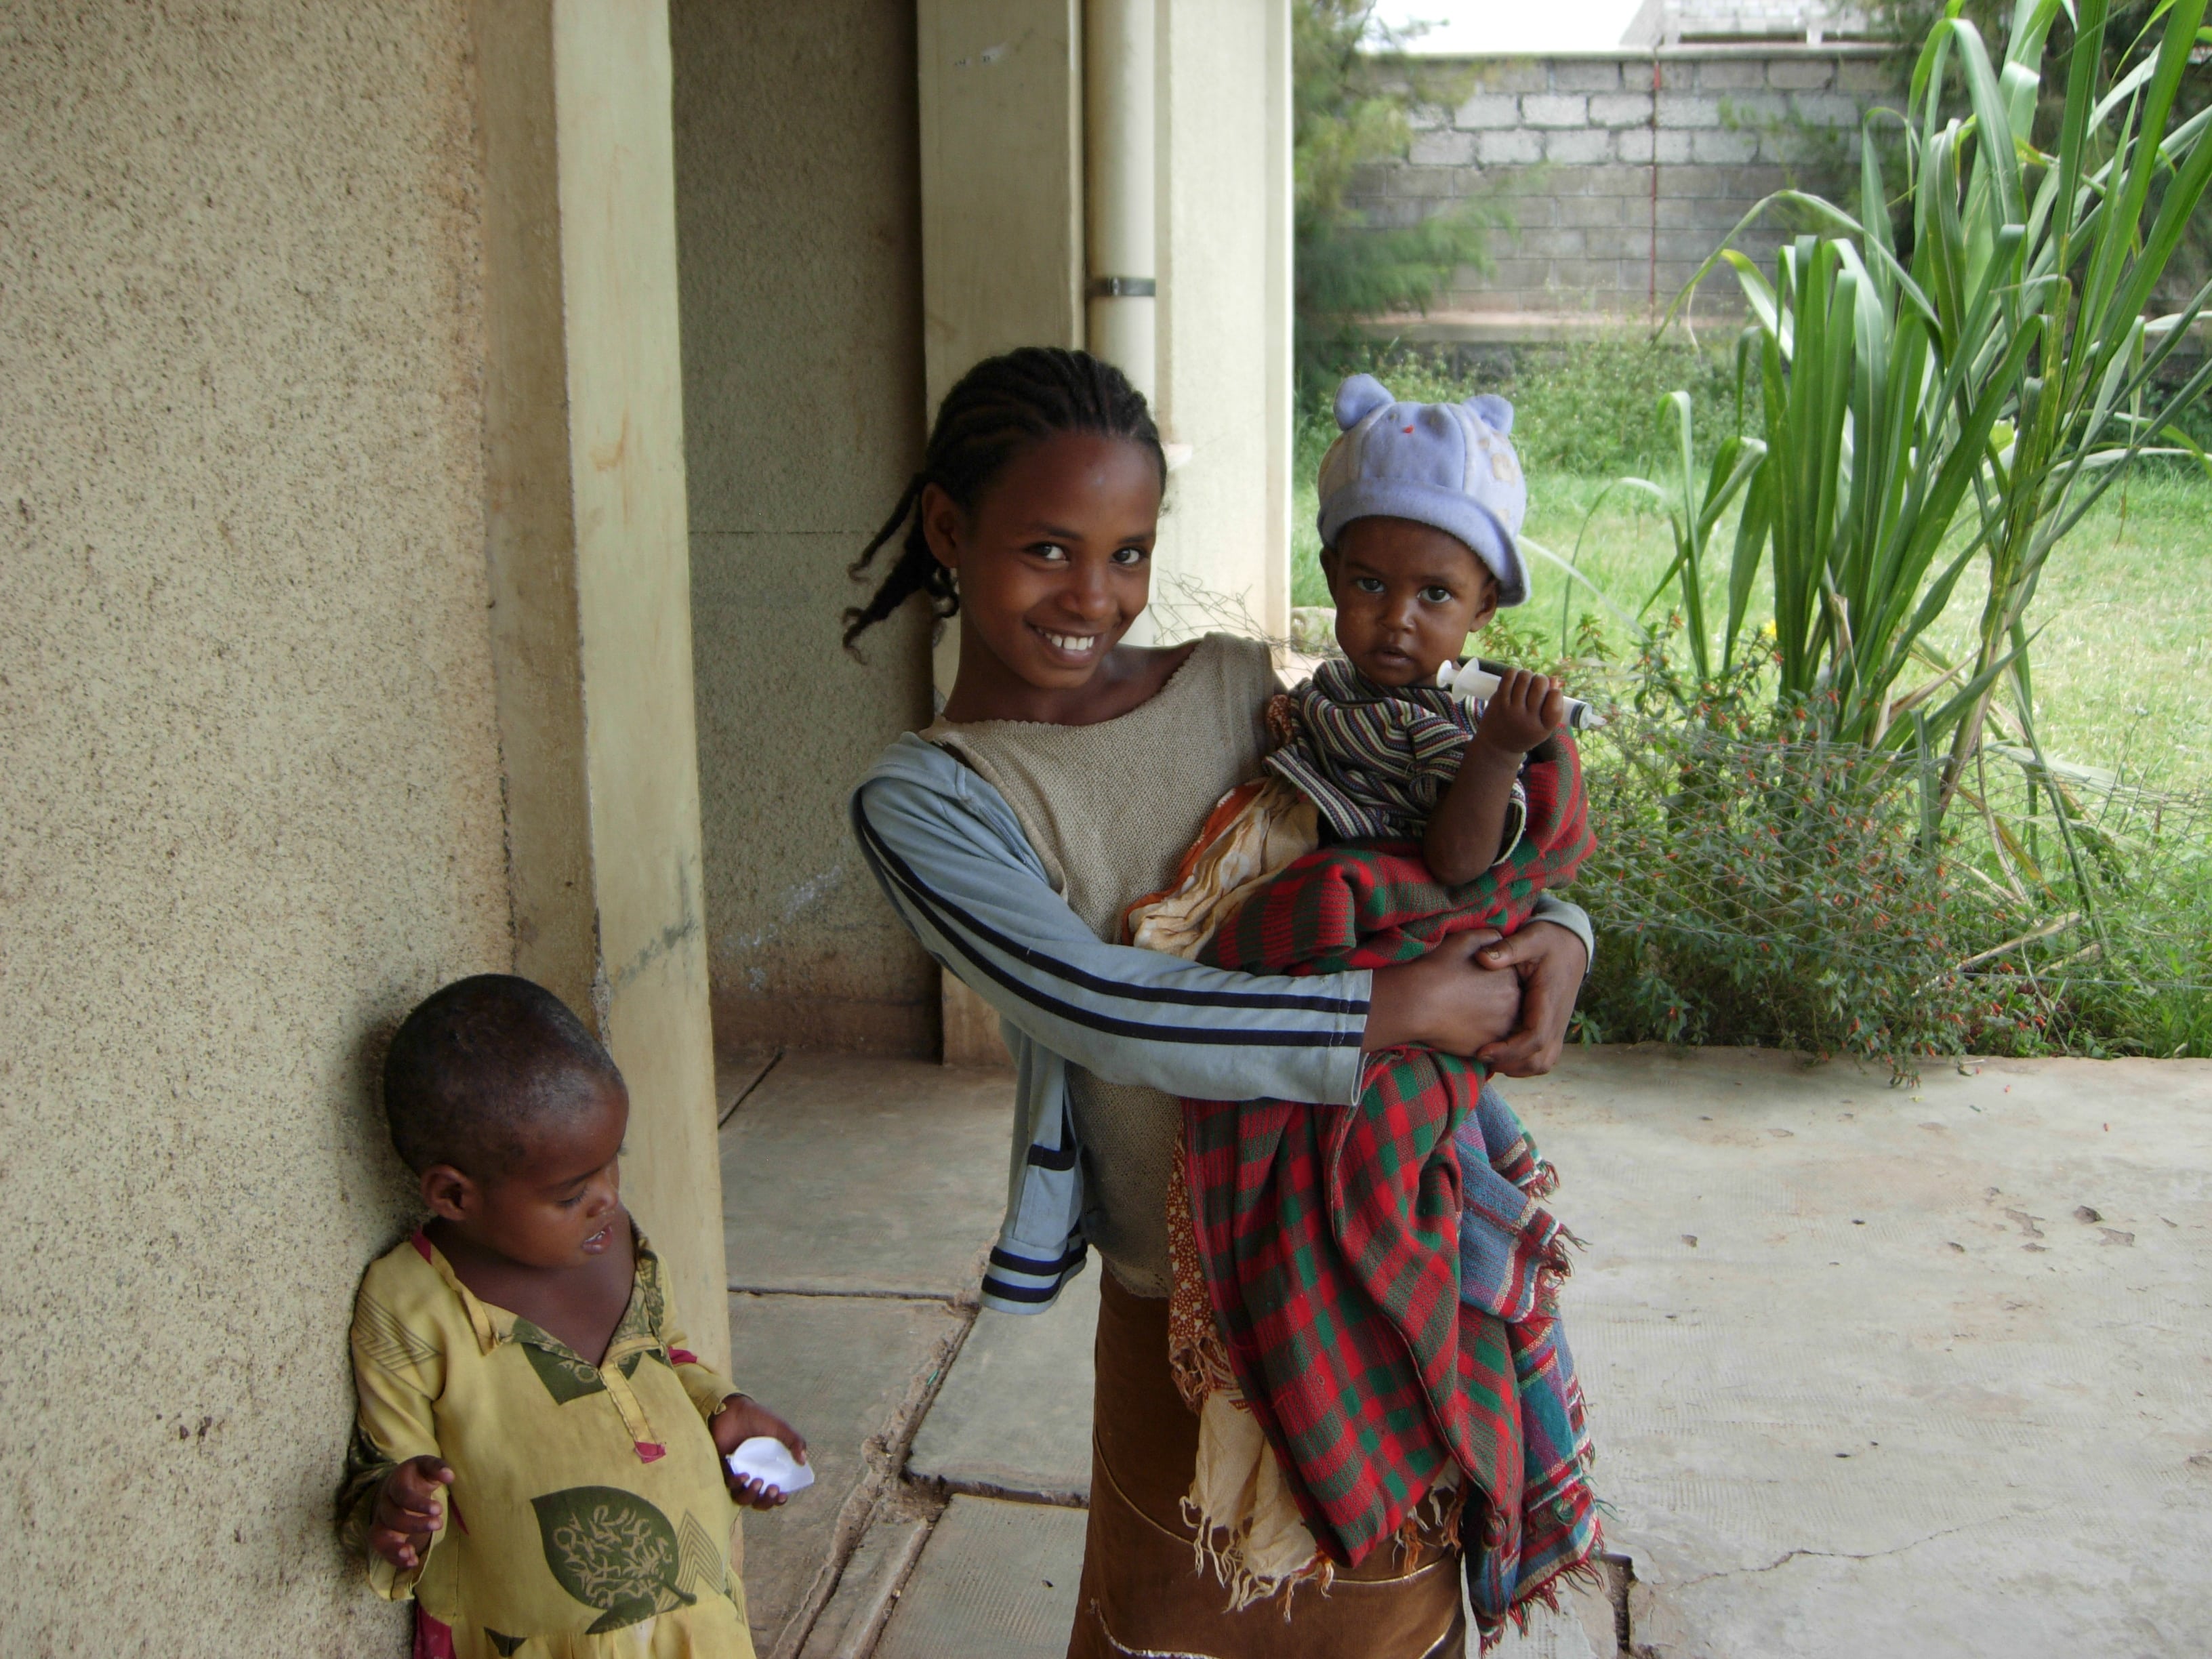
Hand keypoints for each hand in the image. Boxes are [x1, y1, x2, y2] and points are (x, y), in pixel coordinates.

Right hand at [369, 1455, 452, 1570]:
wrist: (401, 1483)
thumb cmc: (417, 1476)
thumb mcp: (427, 1466)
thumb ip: (437, 1467)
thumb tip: (449, 1476)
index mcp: (396, 1483)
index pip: (402, 1494)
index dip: (418, 1503)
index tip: (439, 1509)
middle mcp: (384, 1502)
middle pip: (392, 1516)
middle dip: (415, 1524)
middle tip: (438, 1524)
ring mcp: (380, 1520)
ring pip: (379, 1535)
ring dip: (394, 1547)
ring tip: (411, 1556)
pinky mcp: (382, 1534)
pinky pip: (381, 1548)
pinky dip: (393, 1558)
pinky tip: (411, 1562)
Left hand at [711, 1394, 808, 1510]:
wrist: (735, 1409)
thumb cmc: (758, 1419)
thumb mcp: (780, 1429)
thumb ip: (795, 1442)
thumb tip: (803, 1461)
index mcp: (768, 1470)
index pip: (774, 1493)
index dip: (778, 1500)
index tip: (783, 1494)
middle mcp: (753, 1475)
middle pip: (759, 1501)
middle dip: (767, 1501)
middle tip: (773, 1489)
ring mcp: (738, 1474)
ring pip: (743, 1499)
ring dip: (751, 1496)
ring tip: (758, 1482)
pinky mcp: (723, 1470)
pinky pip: (728, 1485)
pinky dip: (736, 1483)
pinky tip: (743, 1475)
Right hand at [1365, 929, 1521, 1055]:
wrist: (1416, 1002)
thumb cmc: (1438, 968)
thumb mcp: (1465, 940)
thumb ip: (1490, 937)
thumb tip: (1500, 940)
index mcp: (1510, 977)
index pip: (1508, 979)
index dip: (1489, 978)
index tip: (1470, 980)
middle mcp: (1513, 1004)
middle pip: (1507, 1002)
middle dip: (1492, 1000)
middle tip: (1465, 997)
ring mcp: (1502, 1028)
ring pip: (1500, 1023)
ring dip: (1487, 1019)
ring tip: (1462, 1012)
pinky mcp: (1488, 1047)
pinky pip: (1489, 1043)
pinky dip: (1478, 1036)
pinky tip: (1459, 1026)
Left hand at [1472, 921, 1587, 1076]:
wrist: (1571, 946)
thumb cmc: (1548, 941)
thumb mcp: (1530, 937)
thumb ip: (1508, 948)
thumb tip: (1482, 958)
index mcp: (1549, 1001)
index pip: (1534, 1038)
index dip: (1508, 1050)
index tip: (1482, 1050)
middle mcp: (1557, 1020)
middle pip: (1539, 1060)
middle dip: (1509, 1064)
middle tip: (1480, 1056)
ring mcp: (1558, 1027)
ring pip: (1542, 1063)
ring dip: (1517, 1068)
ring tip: (1489, 1059)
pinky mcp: (1554, 1029)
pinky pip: (1543, 1058)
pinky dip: (1524, 1064)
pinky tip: (1501, 1056)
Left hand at [1473, 667, 1565, 756]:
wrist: (1497, 746)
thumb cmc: (1525, 732)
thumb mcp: (1543, 726)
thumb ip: (1552, 705)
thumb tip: (1554, 679)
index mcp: (1544, 728)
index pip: (1556, 700)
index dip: (1556, 692)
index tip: (1551, 693)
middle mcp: (1528, 719)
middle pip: (1540, 685)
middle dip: (1541, 679)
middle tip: (1537, 683)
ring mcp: (1512, 710)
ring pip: (1524, 678)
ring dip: (1527, 674)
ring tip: (1526, 679)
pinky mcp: (1498, 702)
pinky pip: (1509, 677)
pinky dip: (1514, 672)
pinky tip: (1515, 677)